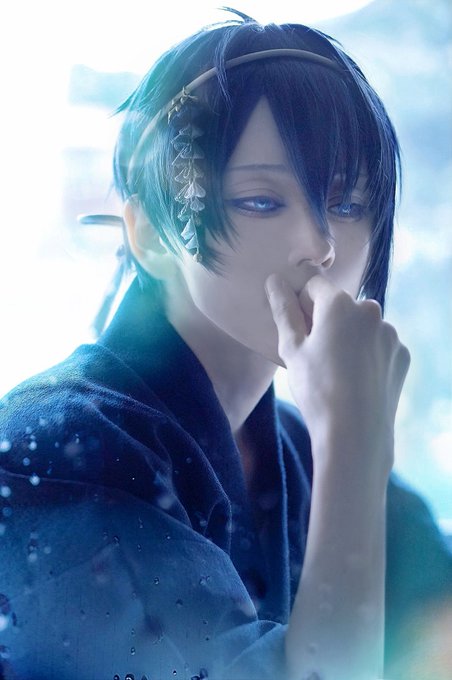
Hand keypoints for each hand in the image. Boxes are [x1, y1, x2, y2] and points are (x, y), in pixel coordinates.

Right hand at [265, 273, 409, 477]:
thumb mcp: (291, 349)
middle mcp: (370, 310)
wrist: (355, 434)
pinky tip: (357, 379)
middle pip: (341, 306)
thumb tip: (275, 281)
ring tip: (337, 371)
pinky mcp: (401, 355)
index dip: (301, 304)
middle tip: (315, 355)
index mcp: (340, 304)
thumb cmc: (316, 389)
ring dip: (349, 337)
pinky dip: (368, 354)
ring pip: (362, 326)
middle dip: (327, 321)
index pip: (315, 285)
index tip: (298, 330)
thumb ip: (283, 310)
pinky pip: (379, 345)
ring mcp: (390, 333)